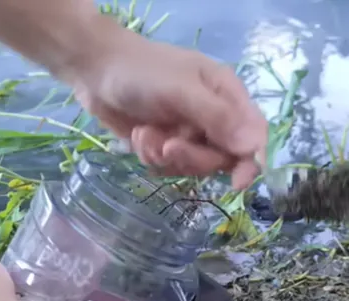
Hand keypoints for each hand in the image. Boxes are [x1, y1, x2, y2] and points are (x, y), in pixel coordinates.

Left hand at [67, 28, 267, 189]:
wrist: (95, 70)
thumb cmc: (142, 71)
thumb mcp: (181, 90)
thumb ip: (217, 118)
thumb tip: (253, 146)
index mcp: (226, 95)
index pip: (253, 135)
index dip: (250, 161)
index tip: (237, 182)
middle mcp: (213, 116)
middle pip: (222, 157)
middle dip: (193, 157)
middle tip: (168, 146)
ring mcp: (188, 132)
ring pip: (194, 166)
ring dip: (167, 156)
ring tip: (145, 134)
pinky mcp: (165, 144)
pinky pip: (168, 167)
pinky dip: (151, 156)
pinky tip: (138, 136)